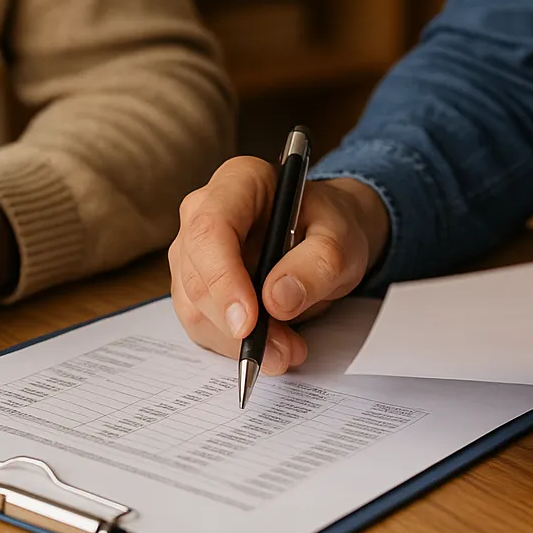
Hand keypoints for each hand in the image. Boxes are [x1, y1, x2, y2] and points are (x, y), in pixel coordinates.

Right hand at [168, 157, 389, 375]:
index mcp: (238, 181)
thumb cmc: (327, 227)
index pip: (211, 230)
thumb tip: (277, 300)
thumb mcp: (342, 241)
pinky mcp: (192, 285)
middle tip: (286, 350)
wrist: (322, 236)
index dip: (223, 279)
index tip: (248, 323)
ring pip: (194, 308)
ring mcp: (191, 250)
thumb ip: (317, 265)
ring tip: (288, 348)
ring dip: (237, 342)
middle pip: (197, 276)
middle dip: (238, 325)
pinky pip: (200, 324)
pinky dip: (232, 345)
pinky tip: (269, 344)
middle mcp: (201, 211)